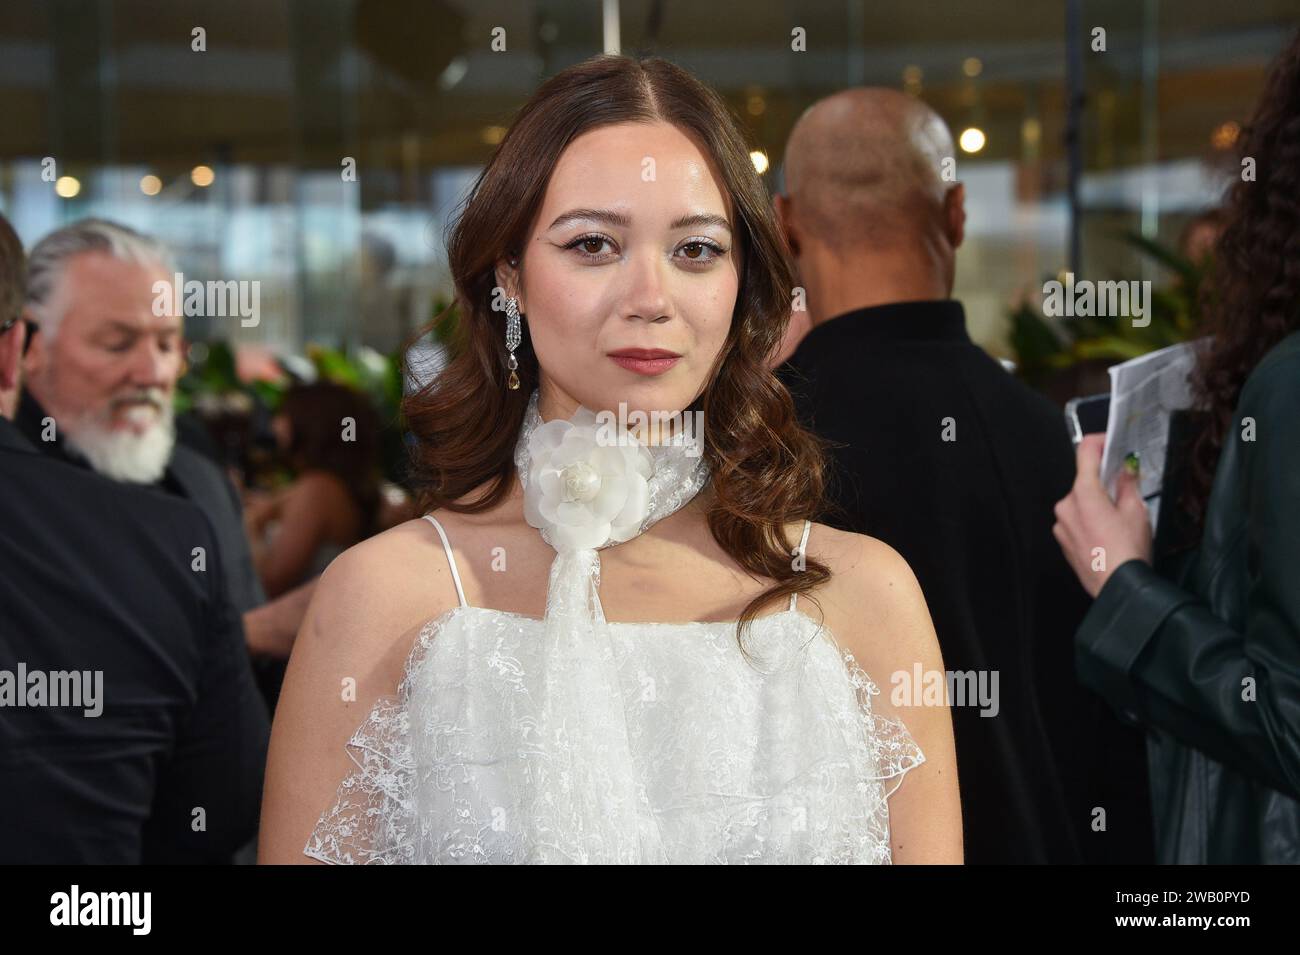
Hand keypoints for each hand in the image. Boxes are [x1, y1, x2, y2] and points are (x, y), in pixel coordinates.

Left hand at [1052, 433, 1153, 597]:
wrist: (1118, 588)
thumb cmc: (1128, 551)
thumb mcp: (1136, 511)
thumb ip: (1127, 484)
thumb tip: (1125, 468)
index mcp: (1083, 493)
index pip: (1085, 453)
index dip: (1099, 442)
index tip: (1110, 442)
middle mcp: (1066, 505)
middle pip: (1084, 481)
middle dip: (1103, 481)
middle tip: (1125, 488)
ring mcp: (1061, 524)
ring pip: (1080, 502)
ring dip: (1097, 503)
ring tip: (1119, 519)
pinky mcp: (1062, 540)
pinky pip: (1076, 520)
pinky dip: (1090, 520)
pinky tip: (1107, 533)